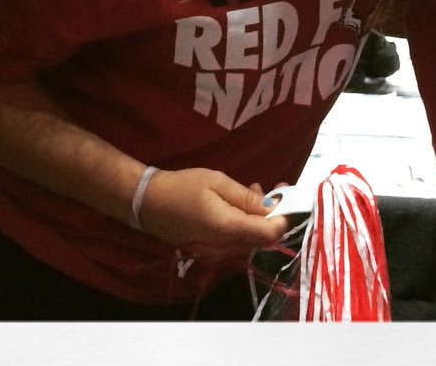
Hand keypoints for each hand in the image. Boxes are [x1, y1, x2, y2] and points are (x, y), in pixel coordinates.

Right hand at [135, 166, 289, 267]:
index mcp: (227, 228)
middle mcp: (224, 247)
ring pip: (250, 240)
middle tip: (271, 187)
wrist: (148, 203)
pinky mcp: (209, 250)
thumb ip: (247, 198)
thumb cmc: (184, 186)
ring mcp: (215, 252)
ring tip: (251, 190)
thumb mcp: (218, 182)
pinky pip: (235, 241)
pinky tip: (236, 204)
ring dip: (258, 218)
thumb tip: (274, 206)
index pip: (269, 234)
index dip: (283, 217)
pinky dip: (244, 224)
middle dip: (272, 215)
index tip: (286, 194)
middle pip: (262, 239)